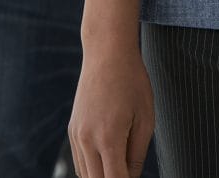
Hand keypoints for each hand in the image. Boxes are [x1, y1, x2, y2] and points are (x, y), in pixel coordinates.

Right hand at [69, 43, 153, 177]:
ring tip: (121, 167)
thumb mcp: (145, 119)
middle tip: (128, 173)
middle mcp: (87, 139)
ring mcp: (76, 135)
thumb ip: (137, 155)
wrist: (107, 53)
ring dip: (101, 177)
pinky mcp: (72, 130)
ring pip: (85, 175)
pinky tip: (108, 162)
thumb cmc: (132, 82)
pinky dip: (92, 168)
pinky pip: (80, 161)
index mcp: (108, 137)